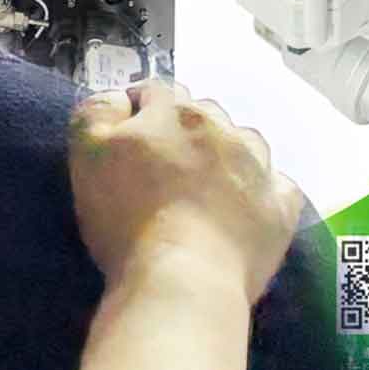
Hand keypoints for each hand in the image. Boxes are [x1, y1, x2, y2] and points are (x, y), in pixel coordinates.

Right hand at [67, 82, 298, 291]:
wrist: (184, 278)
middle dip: (185, 130)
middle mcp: (222, 128)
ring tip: (208, 187)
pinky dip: (262, 188)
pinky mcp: (281, 206)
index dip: (141, 109)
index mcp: (174, 112)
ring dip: (227, 154)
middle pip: (202, 114)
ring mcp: (258, 166)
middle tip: (164, 167)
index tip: (128, 136)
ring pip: (245, 142)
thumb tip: (118, 98)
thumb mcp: (87, 154)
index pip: (156, 91)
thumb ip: (97, 112)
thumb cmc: (127, 218)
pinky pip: (277, 184)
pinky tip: (246, 206)